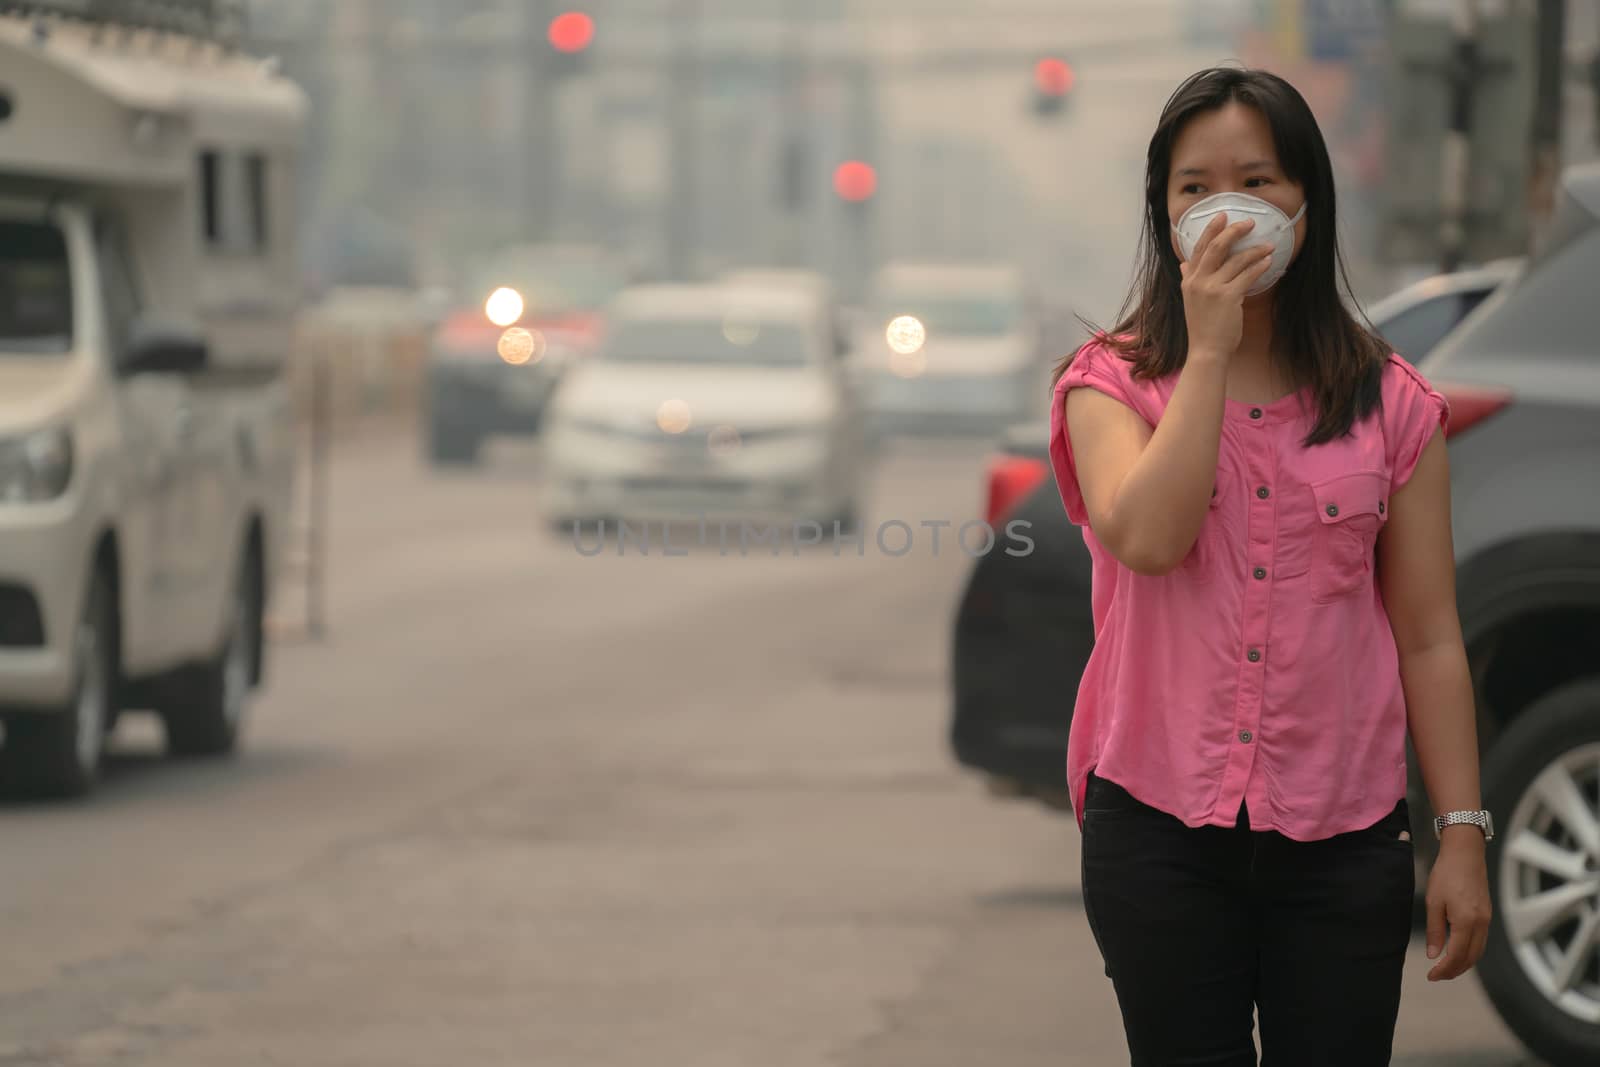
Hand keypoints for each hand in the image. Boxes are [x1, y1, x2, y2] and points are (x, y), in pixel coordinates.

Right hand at [1178, 214, 1275, 360]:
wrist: (1206, 351)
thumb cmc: (1202, 327)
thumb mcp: (1190, 300)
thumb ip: (1188, 279)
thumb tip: (1184, 263)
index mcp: (1188, 280)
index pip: (1199, 249)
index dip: (1211, 230)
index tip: (1222, 216)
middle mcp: (1197, 281)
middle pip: (1216, 247)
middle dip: (1233, 231)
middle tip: (1249, 223)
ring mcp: (1212, 289)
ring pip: (1236, 260)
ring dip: (1254, 250)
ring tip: (1268, 245)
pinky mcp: (1228, 297)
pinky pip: (1247, 275)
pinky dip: (1259, 266)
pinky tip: (1268, 261)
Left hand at [1425, 828, 1491, 980]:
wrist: (1465, 854)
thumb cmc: (1446, 875)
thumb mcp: (1434, 902)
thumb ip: (1435, 931)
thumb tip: (1434, 955)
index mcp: (1466, 922)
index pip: (1456, 956)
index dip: (1444, 969)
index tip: (1431, 976)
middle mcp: (1481, 924)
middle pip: (1471, 958)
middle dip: (1454, 971)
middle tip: (1437, 976)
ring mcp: (1487, 920)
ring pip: (1478, 951)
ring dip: (1464, 963)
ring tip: (1446, 968)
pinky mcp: (1487, 915)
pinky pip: (1481, 941)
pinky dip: (1470, 952)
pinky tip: (1458, 951)